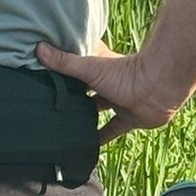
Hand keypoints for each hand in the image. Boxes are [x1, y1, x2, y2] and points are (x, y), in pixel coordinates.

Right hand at [36, 42, 181, 143]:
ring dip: (84, 116)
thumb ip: (65, 62)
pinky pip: (111, 131)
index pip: (76, 64)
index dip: (62, 66)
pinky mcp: (127, 119)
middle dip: (70, 95)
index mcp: (98, 66)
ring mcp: (117, 101)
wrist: (158, 90)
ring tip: (62, 124)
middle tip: (49, 103)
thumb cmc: (126, 74)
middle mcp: (107, 83)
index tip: (43, 73)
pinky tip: (86, 147)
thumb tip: (38, 48)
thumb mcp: (89, 68)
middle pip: (84, 88)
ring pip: (96, 109)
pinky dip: (100, 138)